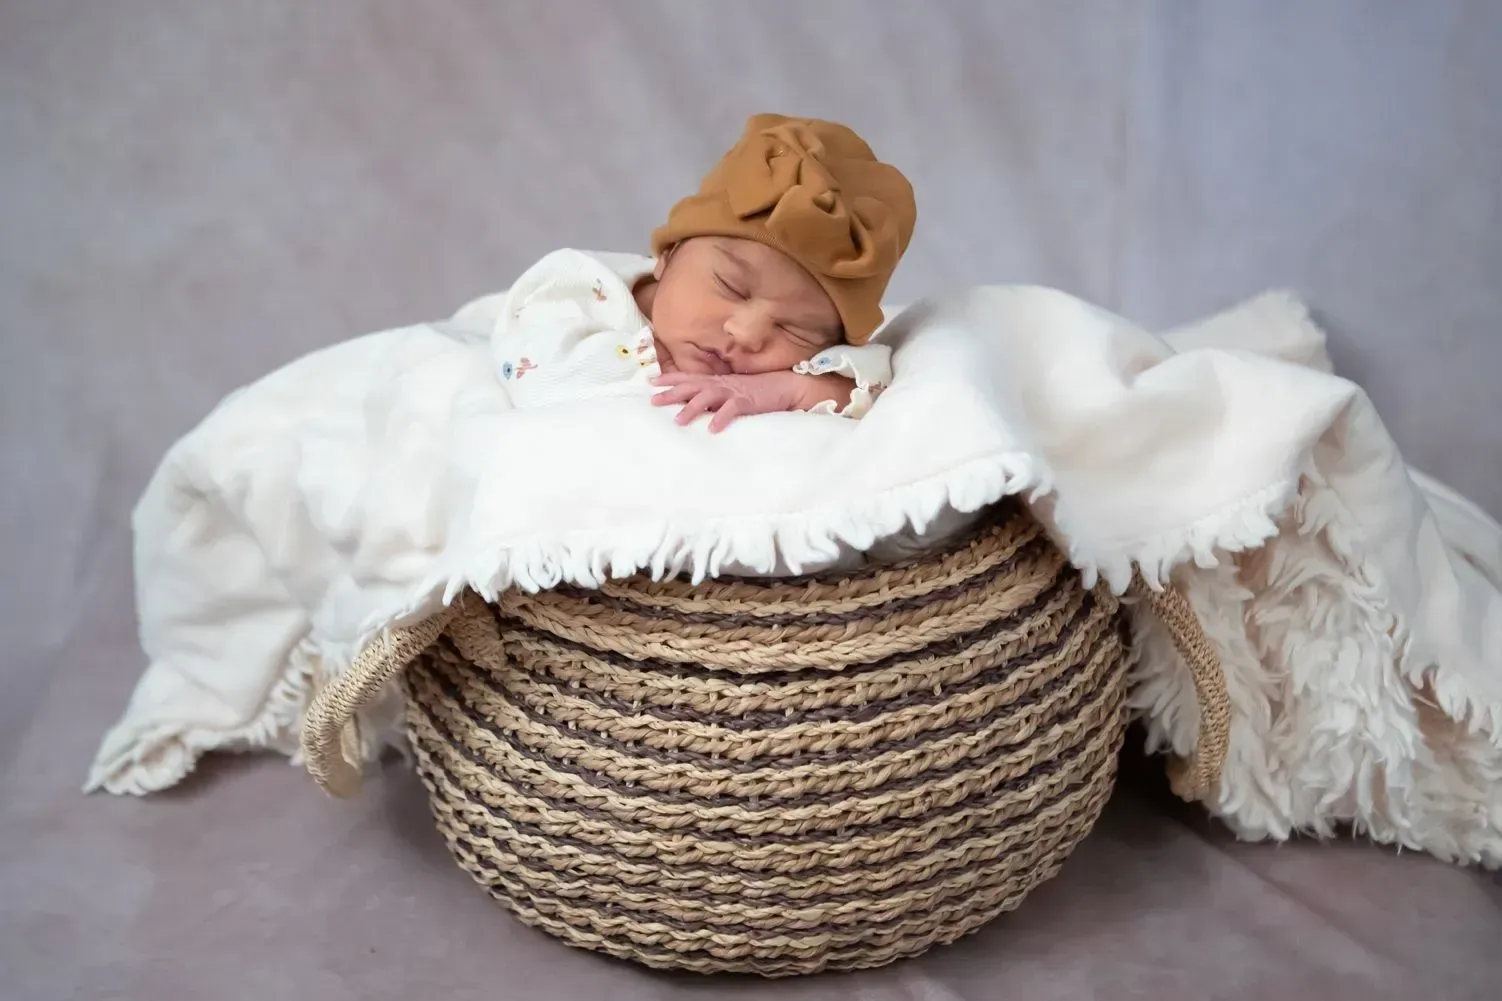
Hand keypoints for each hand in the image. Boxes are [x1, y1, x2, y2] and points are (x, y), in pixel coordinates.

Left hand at [651, 371, 801, 431]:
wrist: (785, 386)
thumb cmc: (758, 391)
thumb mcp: (732, 391)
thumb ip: (715, 396)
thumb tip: (696, 405)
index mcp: (717, 381)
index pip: (690, 377)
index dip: (671, 378)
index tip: (651, 382)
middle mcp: (722, 384)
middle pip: (692, 386)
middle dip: (672, 393)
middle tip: (653, 401)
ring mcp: (734, 392)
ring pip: (708, 397)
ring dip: (692, 408)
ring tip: (678, 421)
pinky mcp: (747, 402)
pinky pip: (732, 410)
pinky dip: (721, 418)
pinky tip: (712, 429)